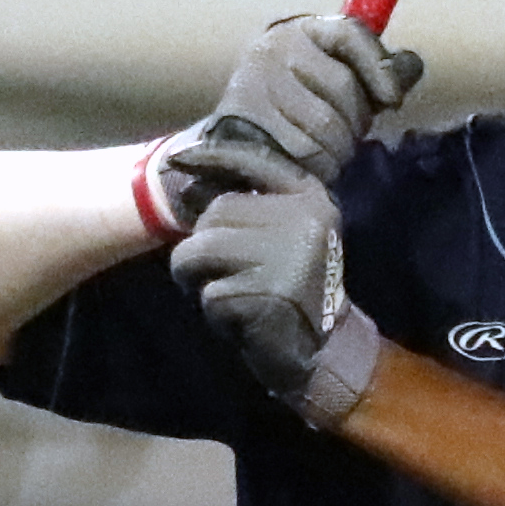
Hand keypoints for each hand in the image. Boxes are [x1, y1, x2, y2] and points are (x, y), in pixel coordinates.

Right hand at [151, 10, 424, 221]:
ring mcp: (255, 82)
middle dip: (354, 124)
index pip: (350, 34)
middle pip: (344, 88)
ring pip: (326, 125)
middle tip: (341, 139)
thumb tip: (411, 65)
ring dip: (336, 151)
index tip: (392, 100)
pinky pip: (302, 150)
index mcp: (301, 31)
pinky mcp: (243, 121)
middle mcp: (274, 48)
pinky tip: (308, 169)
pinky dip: (316, 167)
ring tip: (323, 156)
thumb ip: (373, 74)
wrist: (228, 147)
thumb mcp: (333, 85)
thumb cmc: (294, 113)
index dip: (379, 66)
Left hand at [172, 178, 383, 429]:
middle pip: (216, 211)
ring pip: (201, 249)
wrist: (328, 349)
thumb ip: (254, 202)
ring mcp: (288, 258)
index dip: (210, 155)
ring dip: (194, 275)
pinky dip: (215, 311)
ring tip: (217, 290)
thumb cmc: (293, 286)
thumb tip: (190, 168)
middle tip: (212, 269)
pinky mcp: (268, 296)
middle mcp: (304, 221)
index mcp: (311, 198)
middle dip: (200, 242)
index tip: (176, 159)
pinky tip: (241, 319)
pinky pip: (211, 293)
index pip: (253, 159)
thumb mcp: (289, 232)